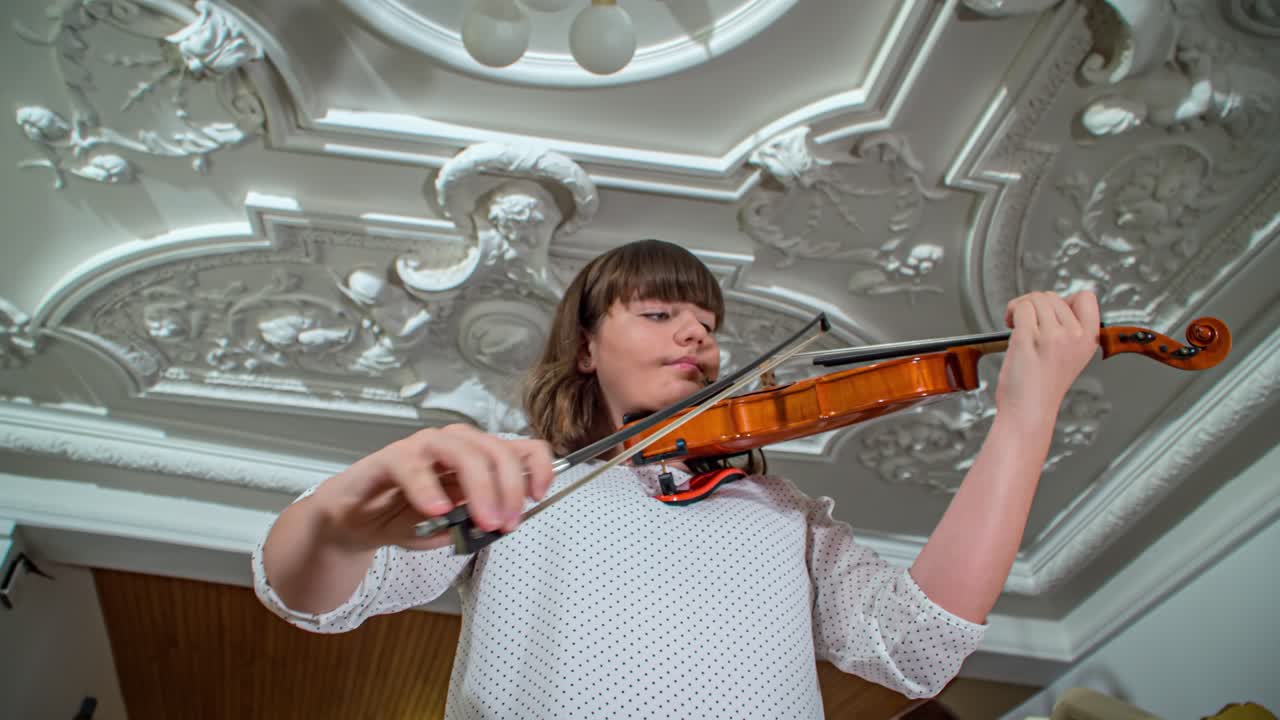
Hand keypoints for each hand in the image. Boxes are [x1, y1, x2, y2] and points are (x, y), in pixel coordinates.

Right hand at [308, 424, 554, 551]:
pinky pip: (414, 466)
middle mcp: (457, 445)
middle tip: (504, 523)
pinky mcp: (392, 457)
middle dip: (509, 489)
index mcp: (480, 458)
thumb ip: (480, 522)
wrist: (358, 522)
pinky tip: (437, 510)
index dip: (539, 467)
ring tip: (482, 521)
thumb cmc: (409, 517)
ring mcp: (425, 447)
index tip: (538, 496)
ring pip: (464, 452)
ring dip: (480, 488)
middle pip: (498, 451)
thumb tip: (504, 523)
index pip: (522, 448)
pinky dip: (429, 488)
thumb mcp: (456, 527)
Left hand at [996, 291, 1100, 422]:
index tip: (1052, 312)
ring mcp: (1052, 337)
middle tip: (1027, 321)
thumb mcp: (1069, 355)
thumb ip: (1068, 330)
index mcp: (1088, 340)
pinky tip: (1009, 324)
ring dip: (1021, 306)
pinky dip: (1011, 312)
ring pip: (1035, 299)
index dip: (1066, 299)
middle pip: (1054, 296)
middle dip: (1035, 304)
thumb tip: (1050, 304)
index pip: (1087, 298)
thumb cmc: (1042, 387)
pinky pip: (1019, 308)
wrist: (1028, 411)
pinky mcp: (1029, 339)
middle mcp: (1074, 336)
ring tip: (1017, 323)